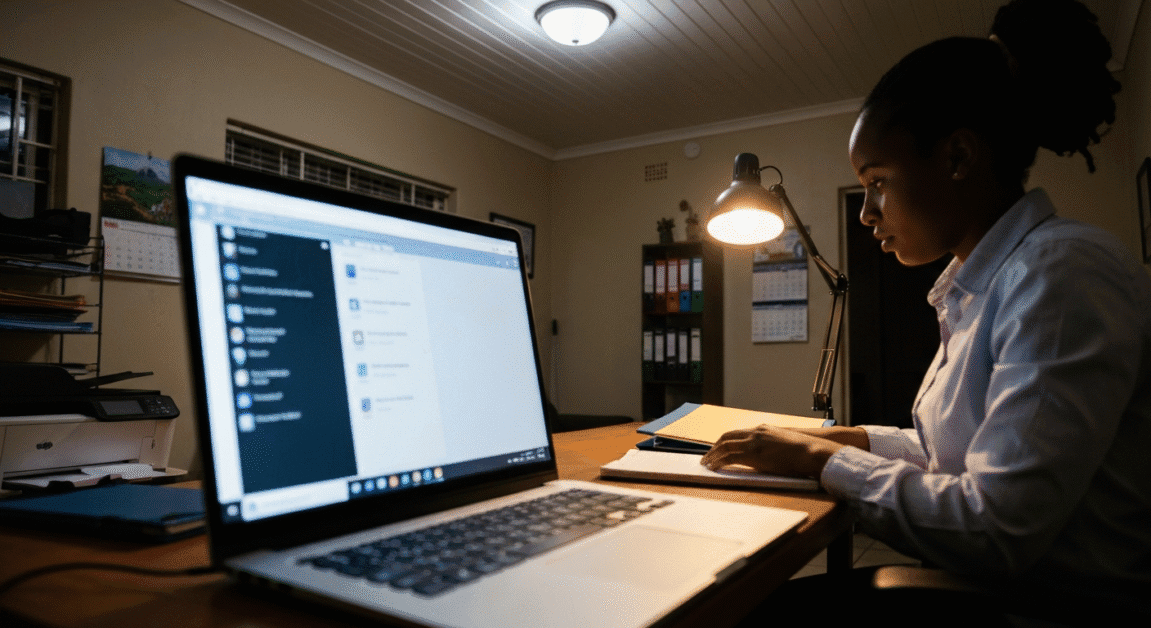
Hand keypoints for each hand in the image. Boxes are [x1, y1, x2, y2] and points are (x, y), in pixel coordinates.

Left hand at [699, 424, 850, 478]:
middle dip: (714, 447)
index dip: (725, 441)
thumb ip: (773, 448)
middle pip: (726, 437)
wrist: (811, 451)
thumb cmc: (804, 452)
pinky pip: (730, 457)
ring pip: (724, 446)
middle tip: (707, 457)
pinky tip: (713, 468)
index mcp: (763, 429)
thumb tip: (767, 458)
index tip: (717, 449)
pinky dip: (718, 462)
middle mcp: (756, 432)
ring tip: (705, 464)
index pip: (737, 433)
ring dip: (712, 455)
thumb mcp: (785, 444)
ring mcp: (754, 442)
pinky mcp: (753, 453)